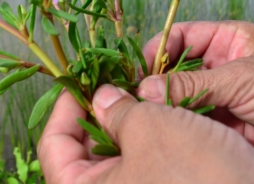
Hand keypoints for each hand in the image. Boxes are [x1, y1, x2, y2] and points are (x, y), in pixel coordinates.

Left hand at [38, 85, 253, 183]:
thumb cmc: (199, 173)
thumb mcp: (151, 129)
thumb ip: (117, 109)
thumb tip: (102, 96)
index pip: (54, 145)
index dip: (64, 106)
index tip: (81, 80)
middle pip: (83, 149)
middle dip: (97, 109)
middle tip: (112, 79)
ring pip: (116, 151)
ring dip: (124, 118)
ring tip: (138, 88)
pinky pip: (142, 158)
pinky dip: (145, 132)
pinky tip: (159, 109)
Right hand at [137, 21, 253, 171]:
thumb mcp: (242, 78)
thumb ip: (193, 84)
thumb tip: (146, 89)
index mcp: (226, 39)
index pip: (180, 37)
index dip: (157, 50)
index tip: (138, 69)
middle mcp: (218, 64)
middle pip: (174, 68)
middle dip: (155, 80)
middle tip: (137, 95)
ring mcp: (218, 94)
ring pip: (179, 96)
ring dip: (164, 104)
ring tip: (145, 112)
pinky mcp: (220, 122)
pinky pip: (190, 119)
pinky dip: (177, 123)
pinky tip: (163, 127)